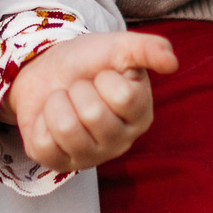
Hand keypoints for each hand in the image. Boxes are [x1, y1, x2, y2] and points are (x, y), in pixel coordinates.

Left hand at [3, 30, 178, 172]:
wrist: (48, 69)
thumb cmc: (88, 62)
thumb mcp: (119, 48)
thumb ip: (148, 49)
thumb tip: (173, 62)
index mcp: (140, 115)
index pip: (123, 97)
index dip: (104, 78)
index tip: (102, 77)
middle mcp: (119, 142)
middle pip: (92, 114)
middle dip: (77, 90)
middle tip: (79, 89)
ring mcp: (89, 157)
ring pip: (66, 129)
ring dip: (56, 103)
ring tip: (64, 102)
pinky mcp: (58, 164)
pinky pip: (43, 146)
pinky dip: (39, 123)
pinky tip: (49, 120)